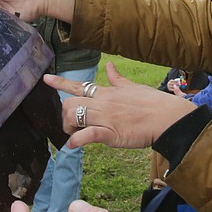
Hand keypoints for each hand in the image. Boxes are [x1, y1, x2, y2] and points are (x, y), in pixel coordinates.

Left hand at [50, 61, 197, 149]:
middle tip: (71, 126)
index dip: (60, 83)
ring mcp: (105, 117)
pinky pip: (87, 135)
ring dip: (69, 127)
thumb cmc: (153, 103)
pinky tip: (72, 146)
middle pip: (70, 103)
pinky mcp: (111, 133)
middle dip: (65, 115)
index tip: (45, 79)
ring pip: (74, 116)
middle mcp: (103, 102)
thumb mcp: (133, 86)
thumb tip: (109, 66)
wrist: (167, 117)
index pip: (79, 85)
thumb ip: (118, 79)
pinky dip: (76, 141)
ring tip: (74, 135)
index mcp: (107, 92)